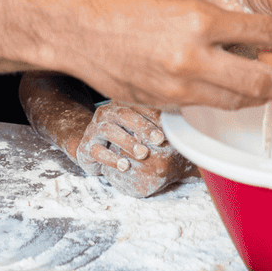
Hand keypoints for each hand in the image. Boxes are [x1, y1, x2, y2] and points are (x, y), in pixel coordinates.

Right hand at [62, 0, 271, 109]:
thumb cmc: (119, 6)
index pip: (264, 33)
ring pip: (236, 100)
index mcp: (199, 20)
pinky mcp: (162, 103)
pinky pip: (206, 106)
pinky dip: (227, 100)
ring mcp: (177, 86)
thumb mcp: (176, 0)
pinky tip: (237, 93)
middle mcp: (192, 57)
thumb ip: (215, 17)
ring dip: (263, 97)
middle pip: (259, 79)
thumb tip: (253, 32)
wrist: (73, 30)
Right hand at [73, 103, 192, 197]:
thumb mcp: (137, 129)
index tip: (169, 127)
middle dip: (142, 126)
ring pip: (109, 131)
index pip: (138, 105)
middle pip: (123, 114)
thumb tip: (184, 125)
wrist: (90, 148)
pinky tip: (125, 166)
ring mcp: (94, 129)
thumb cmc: (122, 138)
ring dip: (127, 141)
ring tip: (143, 153)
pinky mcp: (86, 148)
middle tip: (158, 139)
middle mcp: (106, 114)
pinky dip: (112, 158)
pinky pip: (97, 151)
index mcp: (121, 105)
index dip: (154, 115)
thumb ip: (155, 125)